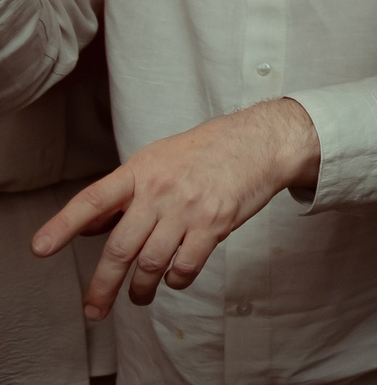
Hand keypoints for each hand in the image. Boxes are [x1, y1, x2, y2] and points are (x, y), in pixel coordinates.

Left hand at [34, 98, 319, 317]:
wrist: (261, 142)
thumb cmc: (207, 150)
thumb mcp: (158, 159)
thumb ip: (124, 193)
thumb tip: (88, 227)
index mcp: (141, 171)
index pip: (93, 201)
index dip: (63, 225)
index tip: (41, 248)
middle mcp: (161, 190)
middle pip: (121, 248)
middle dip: (102, 286)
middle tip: (94, 309)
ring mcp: (188, 207)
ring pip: (151, 263)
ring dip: (141, 289)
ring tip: (138, 297)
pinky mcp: (215, 223)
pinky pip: (185, 265)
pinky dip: (176, 280)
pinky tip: (174, 278)